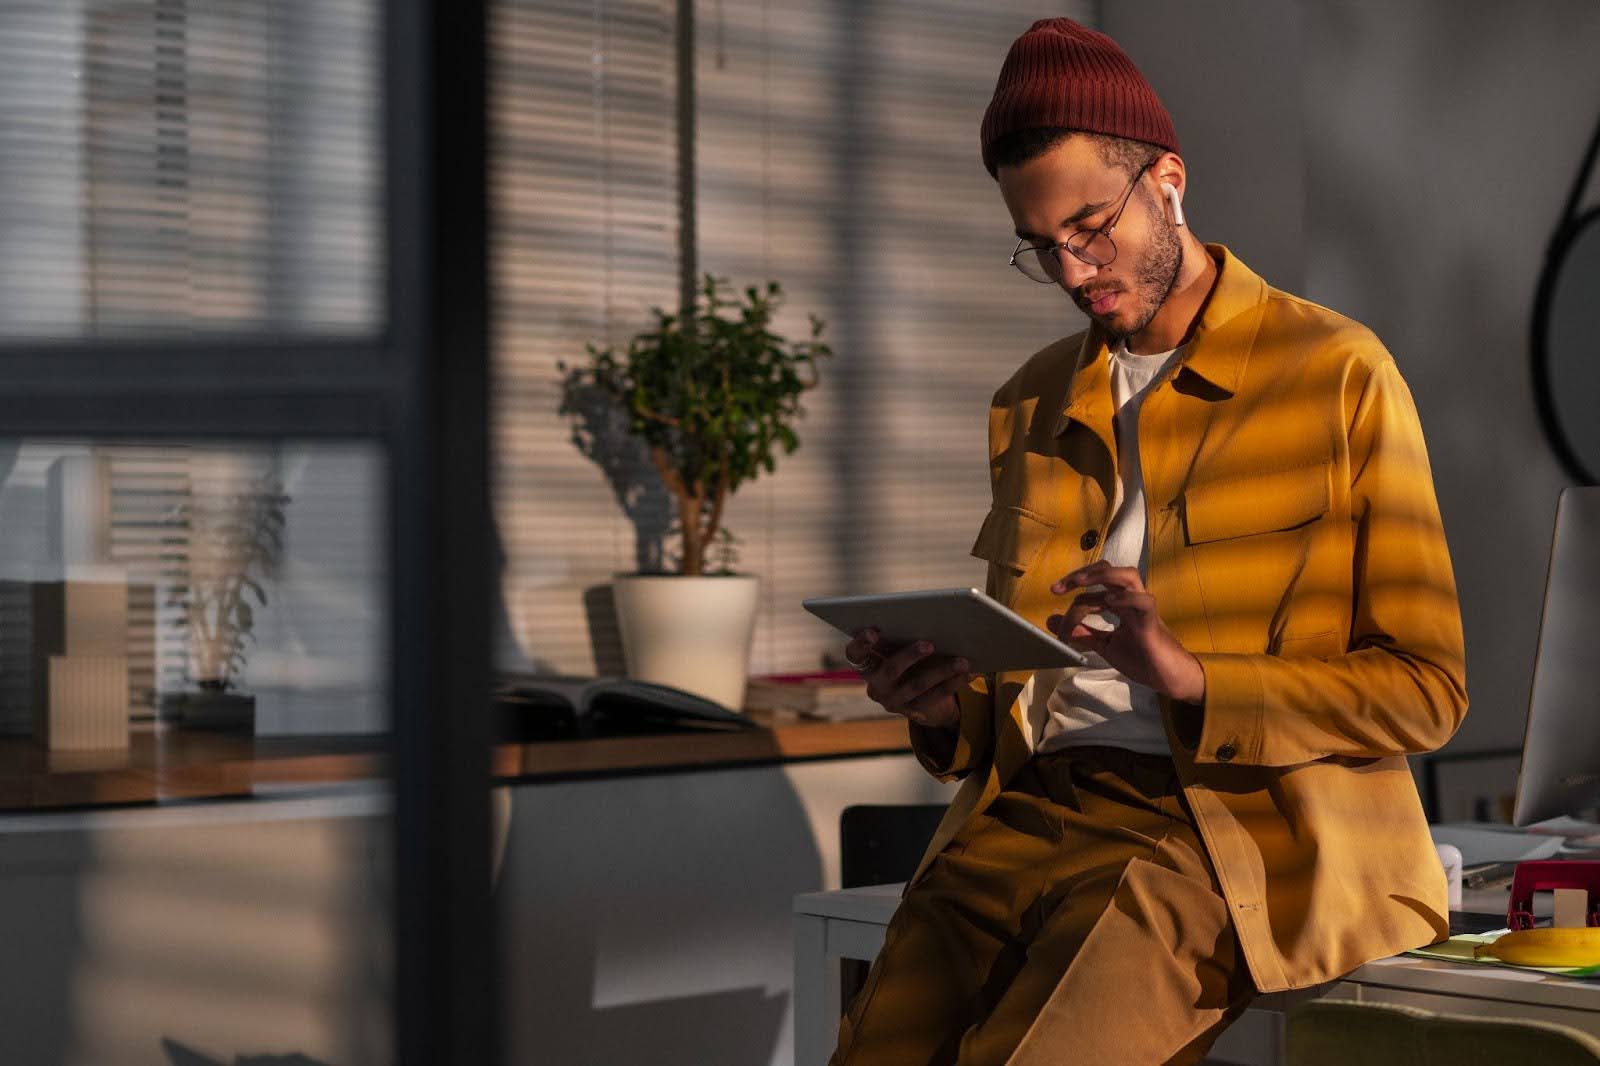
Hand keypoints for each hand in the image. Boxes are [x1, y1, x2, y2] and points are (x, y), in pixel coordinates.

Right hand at [844, 628, 969, 729]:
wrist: (923, 698)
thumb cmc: (910, 660)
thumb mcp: (902, 649)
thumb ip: (903, 637)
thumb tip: (929, 618)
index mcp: (868, 665)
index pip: (855, 655)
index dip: (860, 644)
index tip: (872, 631)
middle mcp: (876, 686)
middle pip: (890, 670)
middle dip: (910, 656)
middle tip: (929, 644)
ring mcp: (894, 702)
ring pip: (918, 685)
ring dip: (942, 670)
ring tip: (962, 660)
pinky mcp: (915, 712)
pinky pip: (936, 696)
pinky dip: (954, 683)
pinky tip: (968, 673)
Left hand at [1047, 560, 1205, 702]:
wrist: (1168, 678)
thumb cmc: (1142, 658)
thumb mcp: (1105, 645)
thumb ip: (1081, 632)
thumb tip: (1051, 622)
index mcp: (1120, 602)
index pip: (1095, 583)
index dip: (1072, 591)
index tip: (1054, 608)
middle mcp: (1131, 600)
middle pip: (1109, 570)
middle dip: (1082, 574)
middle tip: (1057, 589)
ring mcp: (1142, 609)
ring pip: (1128, 576)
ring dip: (1102, 576)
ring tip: (1081, 583)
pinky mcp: (1152, 623)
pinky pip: (1144, 601)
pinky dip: (1126, 599)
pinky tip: (1109, 603)